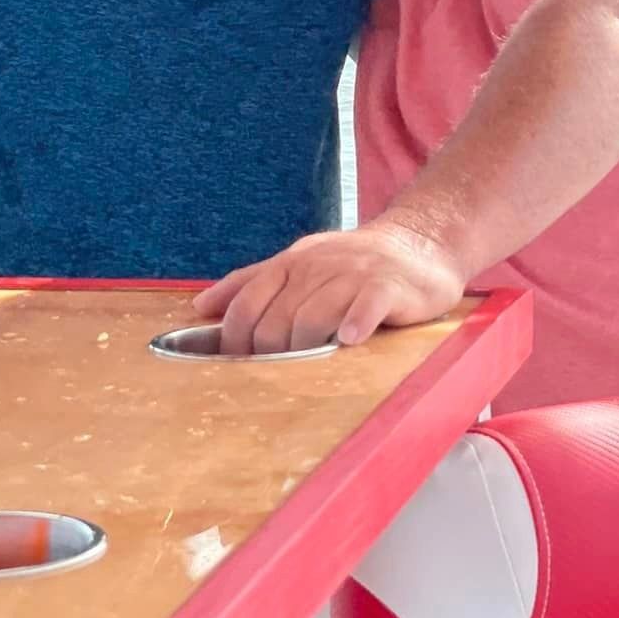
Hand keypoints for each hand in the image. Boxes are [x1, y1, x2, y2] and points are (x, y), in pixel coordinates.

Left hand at [194, 221, 466, 355]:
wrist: (419, 242)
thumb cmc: (352, 262)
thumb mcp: (298, 262)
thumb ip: (250, 282)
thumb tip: (199, 306)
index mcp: (291, 264)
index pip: (247, 301)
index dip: (235, 338)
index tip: (236, 365)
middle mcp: (317, 267)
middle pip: (276, 317)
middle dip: (269, 352)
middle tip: (275, 375)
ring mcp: (352, 275)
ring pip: (313, 315)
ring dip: (304, 346)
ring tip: (307, 366)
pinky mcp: (387, 286)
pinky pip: (365, 305)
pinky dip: (354, 324)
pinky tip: (348, 341)